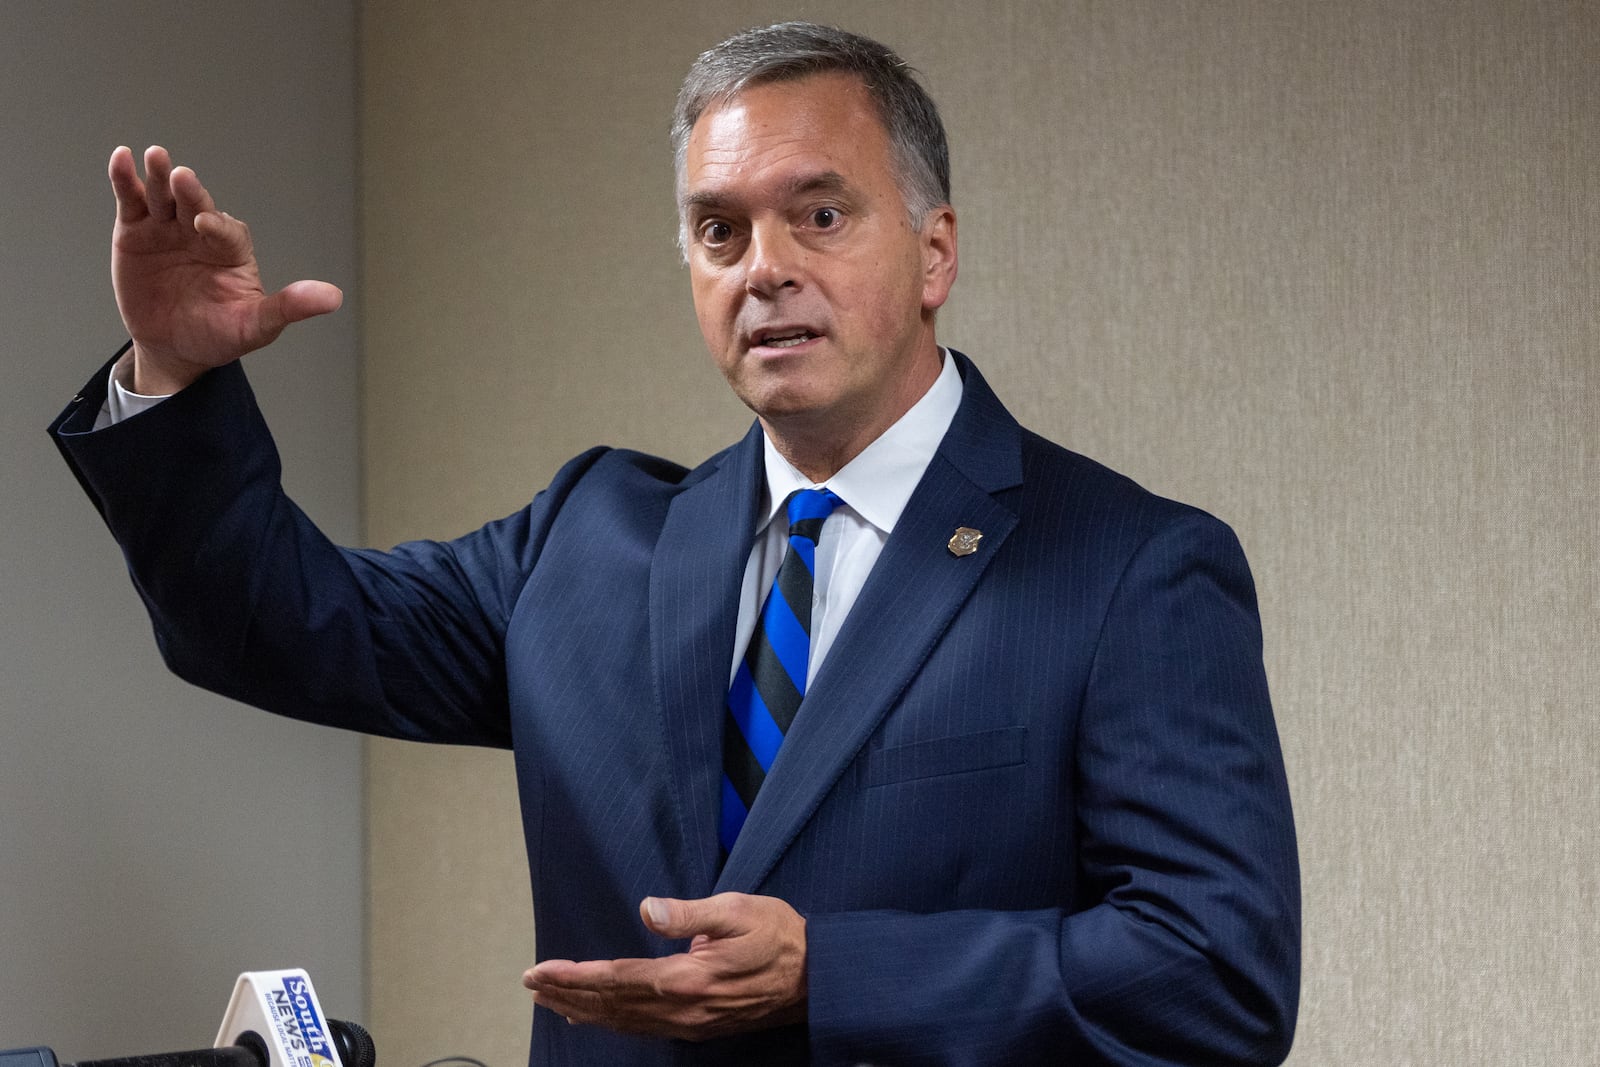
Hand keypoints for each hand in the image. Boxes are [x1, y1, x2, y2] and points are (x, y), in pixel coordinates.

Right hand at [108, 145, 342, 393]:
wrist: (174, 348)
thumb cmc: (220, 335)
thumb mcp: (256, 326)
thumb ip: (289, 307)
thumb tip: (334, 297)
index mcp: (232, 250)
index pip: (228, 231)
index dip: (217, 226)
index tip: (205, 225)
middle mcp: (201, 232)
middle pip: (196, 205)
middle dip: (190, 192)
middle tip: (181, 175)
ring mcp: (167, 229)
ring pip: (164, 197)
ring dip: (158, 177)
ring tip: (155, 157)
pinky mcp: (135, 231)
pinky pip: (132, 201)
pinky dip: (125, 180)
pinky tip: (121, 159)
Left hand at [522, 893, 806, 1041]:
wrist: (816, 978)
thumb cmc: (779, 935)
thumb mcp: (738, 909)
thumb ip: (690, 913)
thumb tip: (647, 909)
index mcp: (687, 977)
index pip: (616, 977)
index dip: (574, 975)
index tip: (539, 970)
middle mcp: (682, 1008)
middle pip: (611, 1004)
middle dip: (567, 993)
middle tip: (530, 983)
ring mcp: (688, 1023)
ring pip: (623, 1022)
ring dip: (583, 1009)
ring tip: (549, 999)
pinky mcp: (696, 1027)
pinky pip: (641, 1029)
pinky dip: (610, 1022)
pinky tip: (596, 1015)